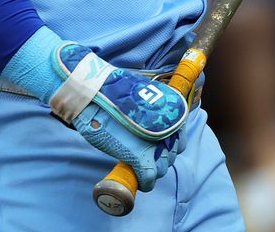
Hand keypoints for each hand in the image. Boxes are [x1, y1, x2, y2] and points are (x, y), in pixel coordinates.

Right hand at [1, 27, 188, 191]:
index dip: (169, 145)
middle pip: (171, 154)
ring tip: (138, 163)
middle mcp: (169, 128)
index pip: (180, 139)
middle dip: (160, 157)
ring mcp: (156, 145)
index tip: (157, 145)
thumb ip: (150, 112)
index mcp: (171, 111)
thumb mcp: (138, 97)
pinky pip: (149, 179)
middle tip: (145, 154)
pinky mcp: (142, 159)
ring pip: (162, 168)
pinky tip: (138, 180)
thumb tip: (148, 124)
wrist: (93, 95)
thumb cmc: (112, 93)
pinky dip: (144, 182)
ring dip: (152, 169)